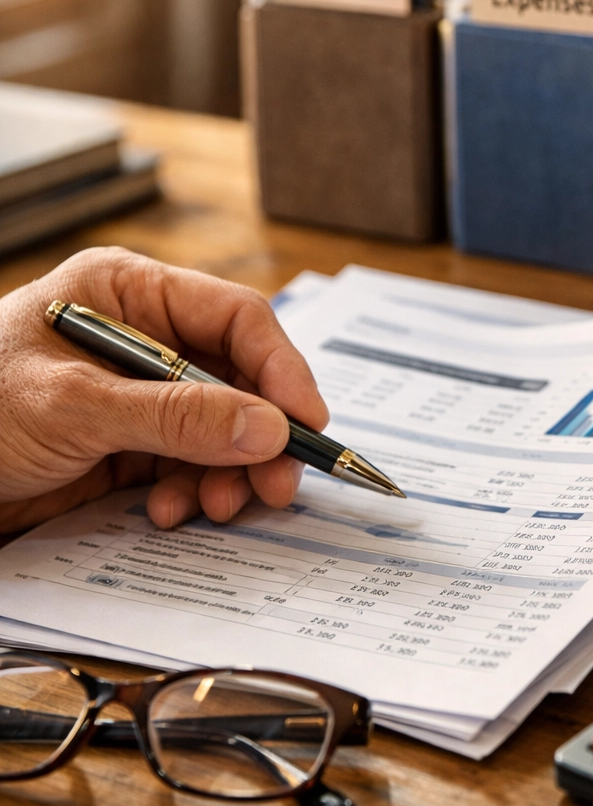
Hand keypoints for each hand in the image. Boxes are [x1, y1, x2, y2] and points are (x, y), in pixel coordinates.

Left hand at [0, 247, 328, 532]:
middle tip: (274, 483)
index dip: (281, 369)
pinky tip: (171, 511)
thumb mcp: (73, 405)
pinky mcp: (136, 446)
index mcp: (133, 294)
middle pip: (243, 381)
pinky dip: (196, 491)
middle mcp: (150, 341)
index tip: (306, 423)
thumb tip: (272, 428)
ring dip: (231, 472)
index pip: (238, 319)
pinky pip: (196, 466)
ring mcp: (145, 397)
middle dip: (261, 436)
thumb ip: (177, 416)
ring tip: (217, 506)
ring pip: (227, 430)